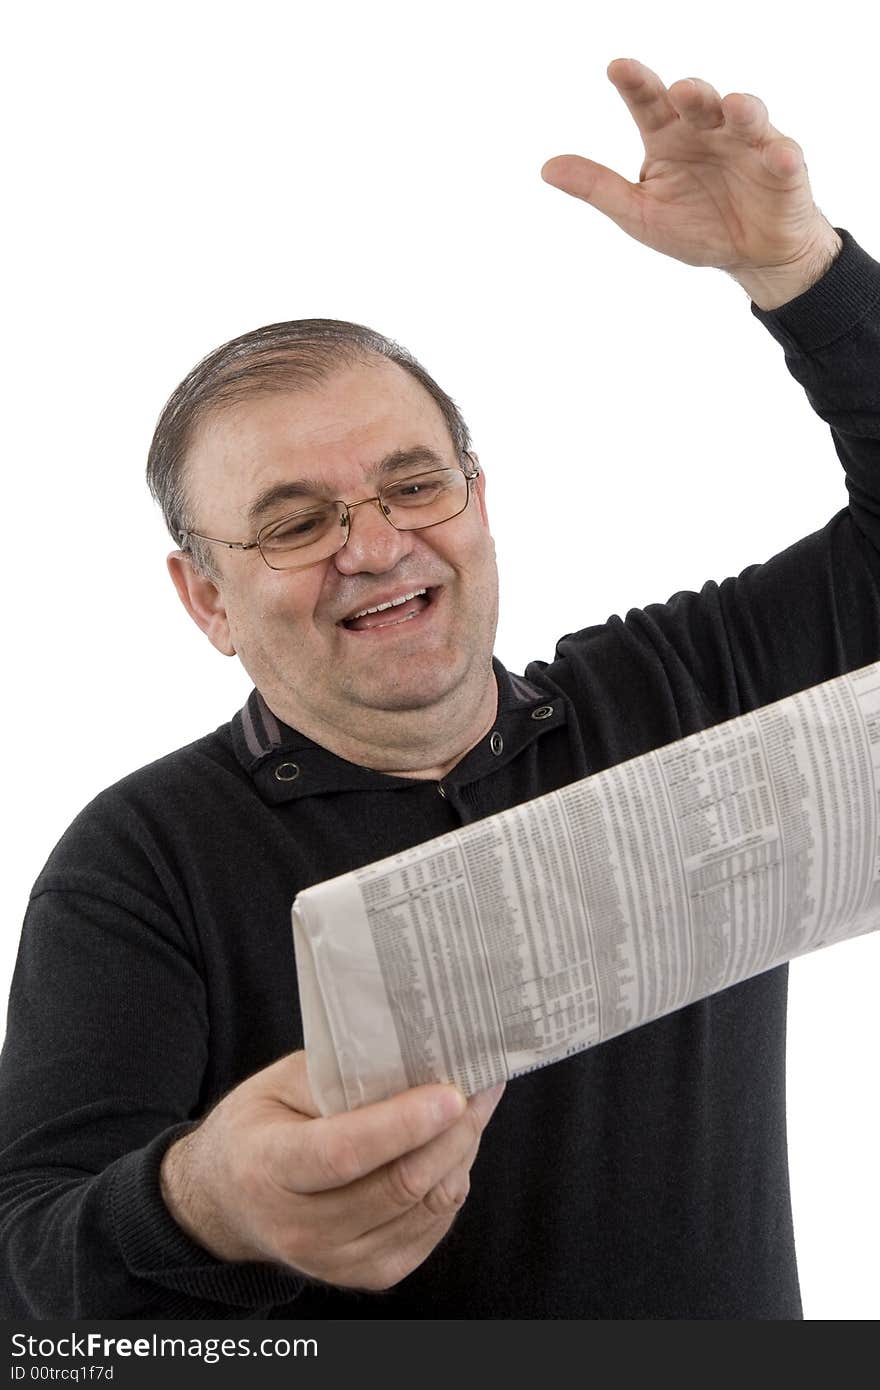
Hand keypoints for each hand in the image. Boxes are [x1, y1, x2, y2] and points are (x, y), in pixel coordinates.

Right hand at [159, 1050, 504, 1289]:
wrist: (227, 1201)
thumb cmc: (257, 1127)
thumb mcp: (279, 1084)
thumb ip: (340, 1074)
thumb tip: (415, 1061)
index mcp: (268, 1169)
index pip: (345, 1154)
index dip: (403, 1125)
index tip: (451, 1094)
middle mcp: (301, 1229)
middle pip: (398, 1186)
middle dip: (453, 1133)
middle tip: (482, 1086)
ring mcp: (336, 1262)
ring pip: (426, 1208)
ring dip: (462, 1153)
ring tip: (477, 1107)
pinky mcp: (368, 1275)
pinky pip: (431, 1228)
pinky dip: (452, 1182)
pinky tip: (454, 1146)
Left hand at [542, 58, 841, 306]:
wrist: (751, 256)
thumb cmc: (696, 226)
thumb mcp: (639, 212)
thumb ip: (598, 187)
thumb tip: (546, 168)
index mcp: (668, 138)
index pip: (647, 103)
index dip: (635, 84)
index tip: (617, 68)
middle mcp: (707, 131)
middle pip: (698, 103)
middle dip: (692, 94)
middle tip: (680, 92)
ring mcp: (747, 145)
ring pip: (745, 117)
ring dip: (742, 110)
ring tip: (735, 107)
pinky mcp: (783, 167)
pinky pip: (783, 157)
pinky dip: (782, 157)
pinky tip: (781, 158)